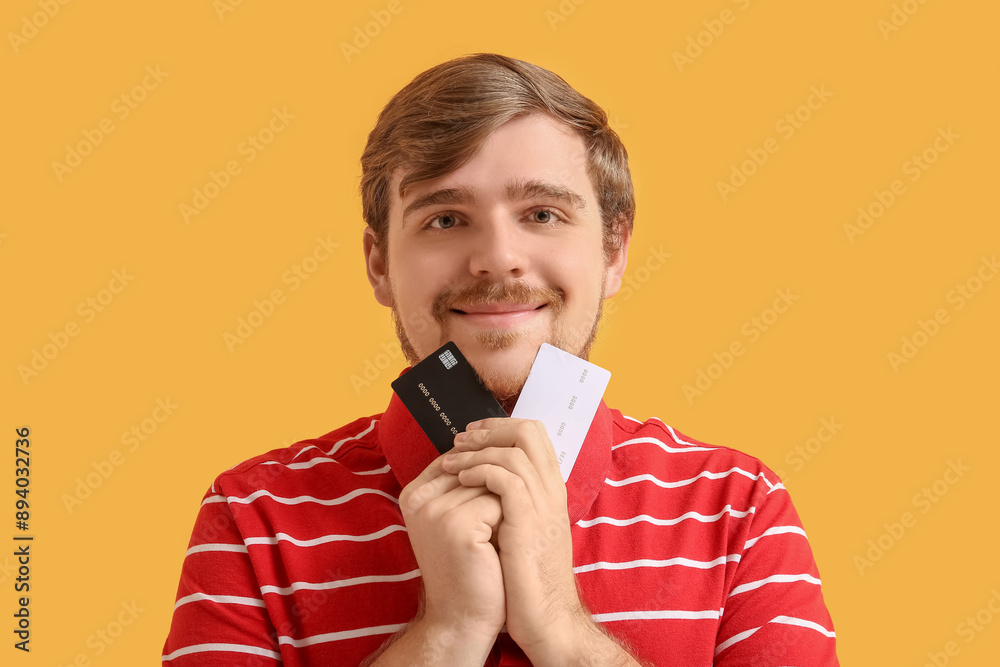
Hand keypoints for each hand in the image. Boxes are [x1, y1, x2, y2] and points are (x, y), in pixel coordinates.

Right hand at [398, 455, 505, 644]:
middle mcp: (417, 499)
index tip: (489, 507)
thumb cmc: (469, 567)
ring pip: (491, 481)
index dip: (485, 477)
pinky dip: (508, 520)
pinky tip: (497, 547)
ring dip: (504, 506)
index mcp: (413, 494)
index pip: (460, 458)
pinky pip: (499, 500)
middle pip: (477, 466)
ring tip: (495, 538)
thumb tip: (496, 443)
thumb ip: (464, 484)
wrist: (464, 619)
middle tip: (492, 530)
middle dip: (495, 493)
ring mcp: (435, 511)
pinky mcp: (457, 526)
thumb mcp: (457, 519)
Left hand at [444, 418, 589, 660]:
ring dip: (477, 451)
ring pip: (514, 451)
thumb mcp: (522, 532)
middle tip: (461, 439)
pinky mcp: (528, 522)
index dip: (501, 427)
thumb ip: (511, 504)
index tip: (473, 435)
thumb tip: (483, 481)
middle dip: (490, 429)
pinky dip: (480, 472)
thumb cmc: (527, 579)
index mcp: (551, 491)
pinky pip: (505, 479)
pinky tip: (461, 481)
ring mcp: (543, 505)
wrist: (545, 618)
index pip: (535, 436)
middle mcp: (552, 491)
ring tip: (452, 461)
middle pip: (529, 432)